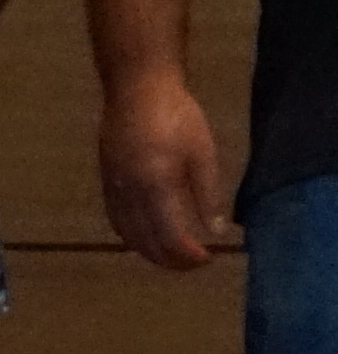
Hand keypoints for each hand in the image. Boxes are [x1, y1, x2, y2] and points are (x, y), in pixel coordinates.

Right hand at [99, 71, 229, 271]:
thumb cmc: (178, 117)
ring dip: (150, 252)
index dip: (188, 256)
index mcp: (156, 186)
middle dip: (170, 260)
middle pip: (145, 242)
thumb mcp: (203, 153)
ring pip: (127, 234)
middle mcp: (129, 193)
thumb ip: (208, 194)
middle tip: (194, 264)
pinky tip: (148, 236)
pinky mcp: (106, 180)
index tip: (208, 259)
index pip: (170, 237)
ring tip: (174, 257)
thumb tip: (216, 231)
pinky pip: (116, 219)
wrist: (137, 89)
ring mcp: (113, 187)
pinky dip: (132, 236)